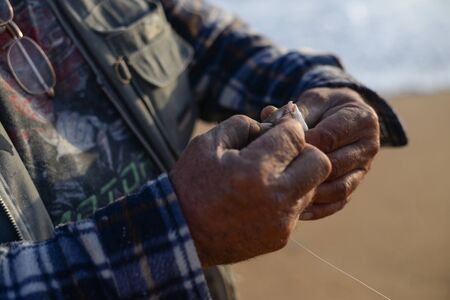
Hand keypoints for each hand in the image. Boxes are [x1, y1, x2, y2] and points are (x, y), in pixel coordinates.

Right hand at [170, 115, 330, 266]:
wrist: (182, 233)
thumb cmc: (192, 183)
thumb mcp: (208, 143)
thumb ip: (244, 125)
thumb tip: (273, 124)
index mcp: (254, 170)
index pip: (296, 136)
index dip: (287, 127)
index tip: (276, 130)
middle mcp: (275, 197)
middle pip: (320, 163)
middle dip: (304, 151)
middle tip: (282, 153)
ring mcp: (281, 221)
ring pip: (313, 187)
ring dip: (297, 175)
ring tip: (269, 176)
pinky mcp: (280, 237)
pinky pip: (298, 208)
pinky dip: (286, 198)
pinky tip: (262, 198)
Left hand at [261, 88, 379, 219]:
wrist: (340, 116)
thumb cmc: (322, 107)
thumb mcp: (311, 101)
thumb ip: (294, 111)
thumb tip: (268, 115)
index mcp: (362, 119)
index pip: (329, 137)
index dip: (302, 145)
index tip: (278, 149)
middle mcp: (369, 146)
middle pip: (335, 165)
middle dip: (305, 172)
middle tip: (276, 178)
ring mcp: (364, 169)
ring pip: (339, 188)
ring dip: (312, 195)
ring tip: (285, 198)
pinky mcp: (355, 185)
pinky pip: (338, 202)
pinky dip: (318, 209)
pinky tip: (297, 212)